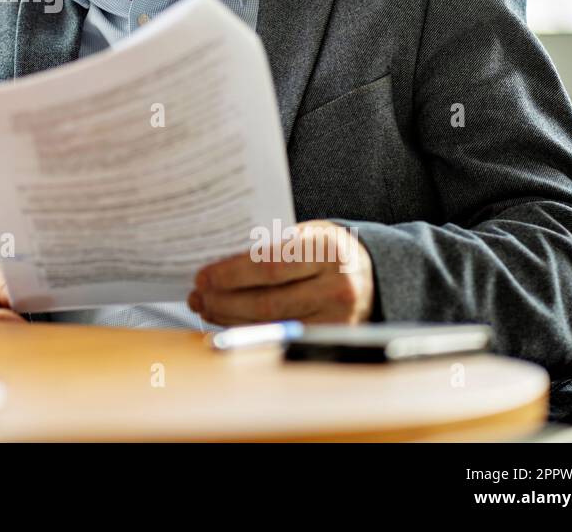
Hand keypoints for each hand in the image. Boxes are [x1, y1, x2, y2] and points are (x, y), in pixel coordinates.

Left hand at [188, 220, 375, 325]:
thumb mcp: (307, 234)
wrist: (373, 274)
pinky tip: (229, 319)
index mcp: (328, 250)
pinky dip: (250, 328)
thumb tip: (218, 263)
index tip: (203, 275)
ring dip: (230, 317)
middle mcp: (338, 286)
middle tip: (198, 294)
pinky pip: (281, 335)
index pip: (269, 265)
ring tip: (206, 306)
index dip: (230, 274)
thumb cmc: (328, 249)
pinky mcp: (332, 337)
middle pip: (267, 300)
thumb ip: (271, 246)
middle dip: (223, 299)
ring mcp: (338, 318)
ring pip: (271, 323)